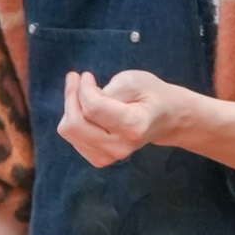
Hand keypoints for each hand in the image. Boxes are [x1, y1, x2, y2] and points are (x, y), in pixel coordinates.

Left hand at [57, 68, 181, 167]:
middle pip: (75, 123)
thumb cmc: (149, 94)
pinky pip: (72, 138)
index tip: (86, 75)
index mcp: (133, 126)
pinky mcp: (100, 159)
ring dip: (71, 107)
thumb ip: (108, 90)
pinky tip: (88, 112)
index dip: (83, 88)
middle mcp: (120, 147)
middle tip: (75, 78)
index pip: (92, 108)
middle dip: (71, 97)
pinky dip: (75, 120)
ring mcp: (110, 157)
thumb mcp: (134, 81)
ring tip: (84, 93)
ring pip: (69, 131)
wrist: (164, 118)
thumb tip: (82, 98)